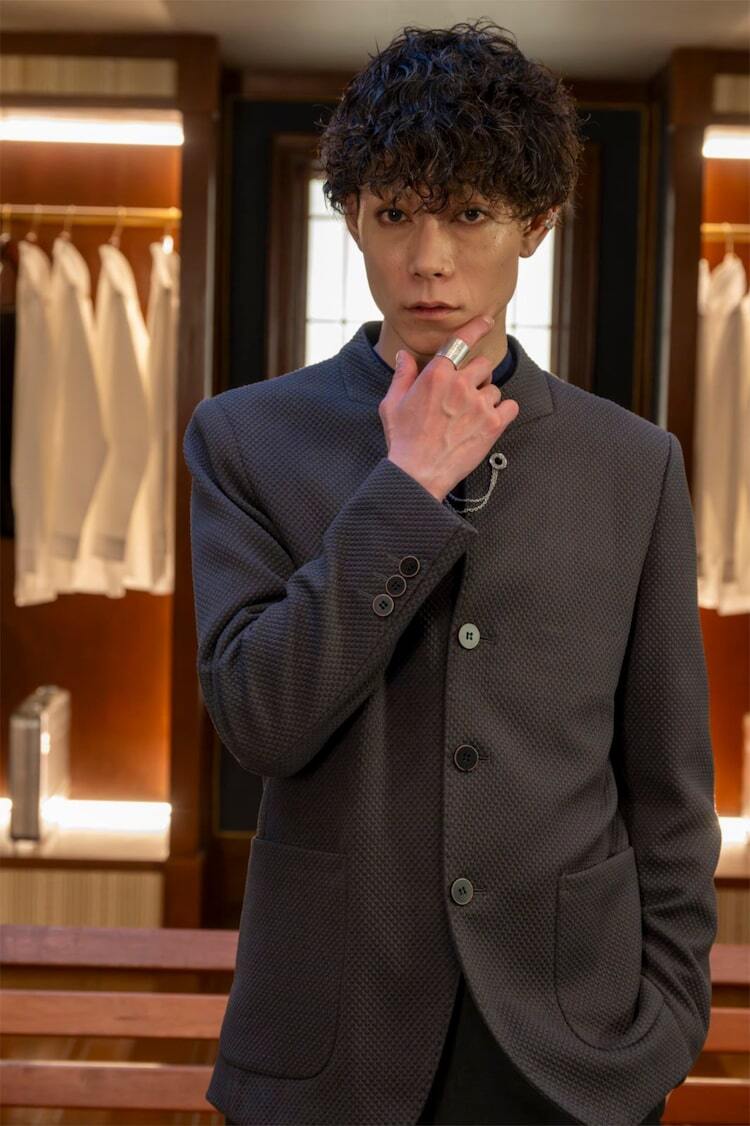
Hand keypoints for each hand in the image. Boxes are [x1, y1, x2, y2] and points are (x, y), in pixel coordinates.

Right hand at [379, 313, 519, 501]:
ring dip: (486, 398)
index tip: (487, 320)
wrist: (418, 473)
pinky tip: (488, 421)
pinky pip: (510, 406)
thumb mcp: (393, 404)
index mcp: (437, 375)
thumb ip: (402, 375)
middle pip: (483, 364)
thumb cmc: (403, 440)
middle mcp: (460, 385)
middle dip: (477, 375)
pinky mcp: (494, 424)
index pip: (461, 341)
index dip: (477, 327)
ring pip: (494, 388)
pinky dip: (503, 412)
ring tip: (469, 417)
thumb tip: (404, 355)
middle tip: (465, 393)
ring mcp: (479, 404)